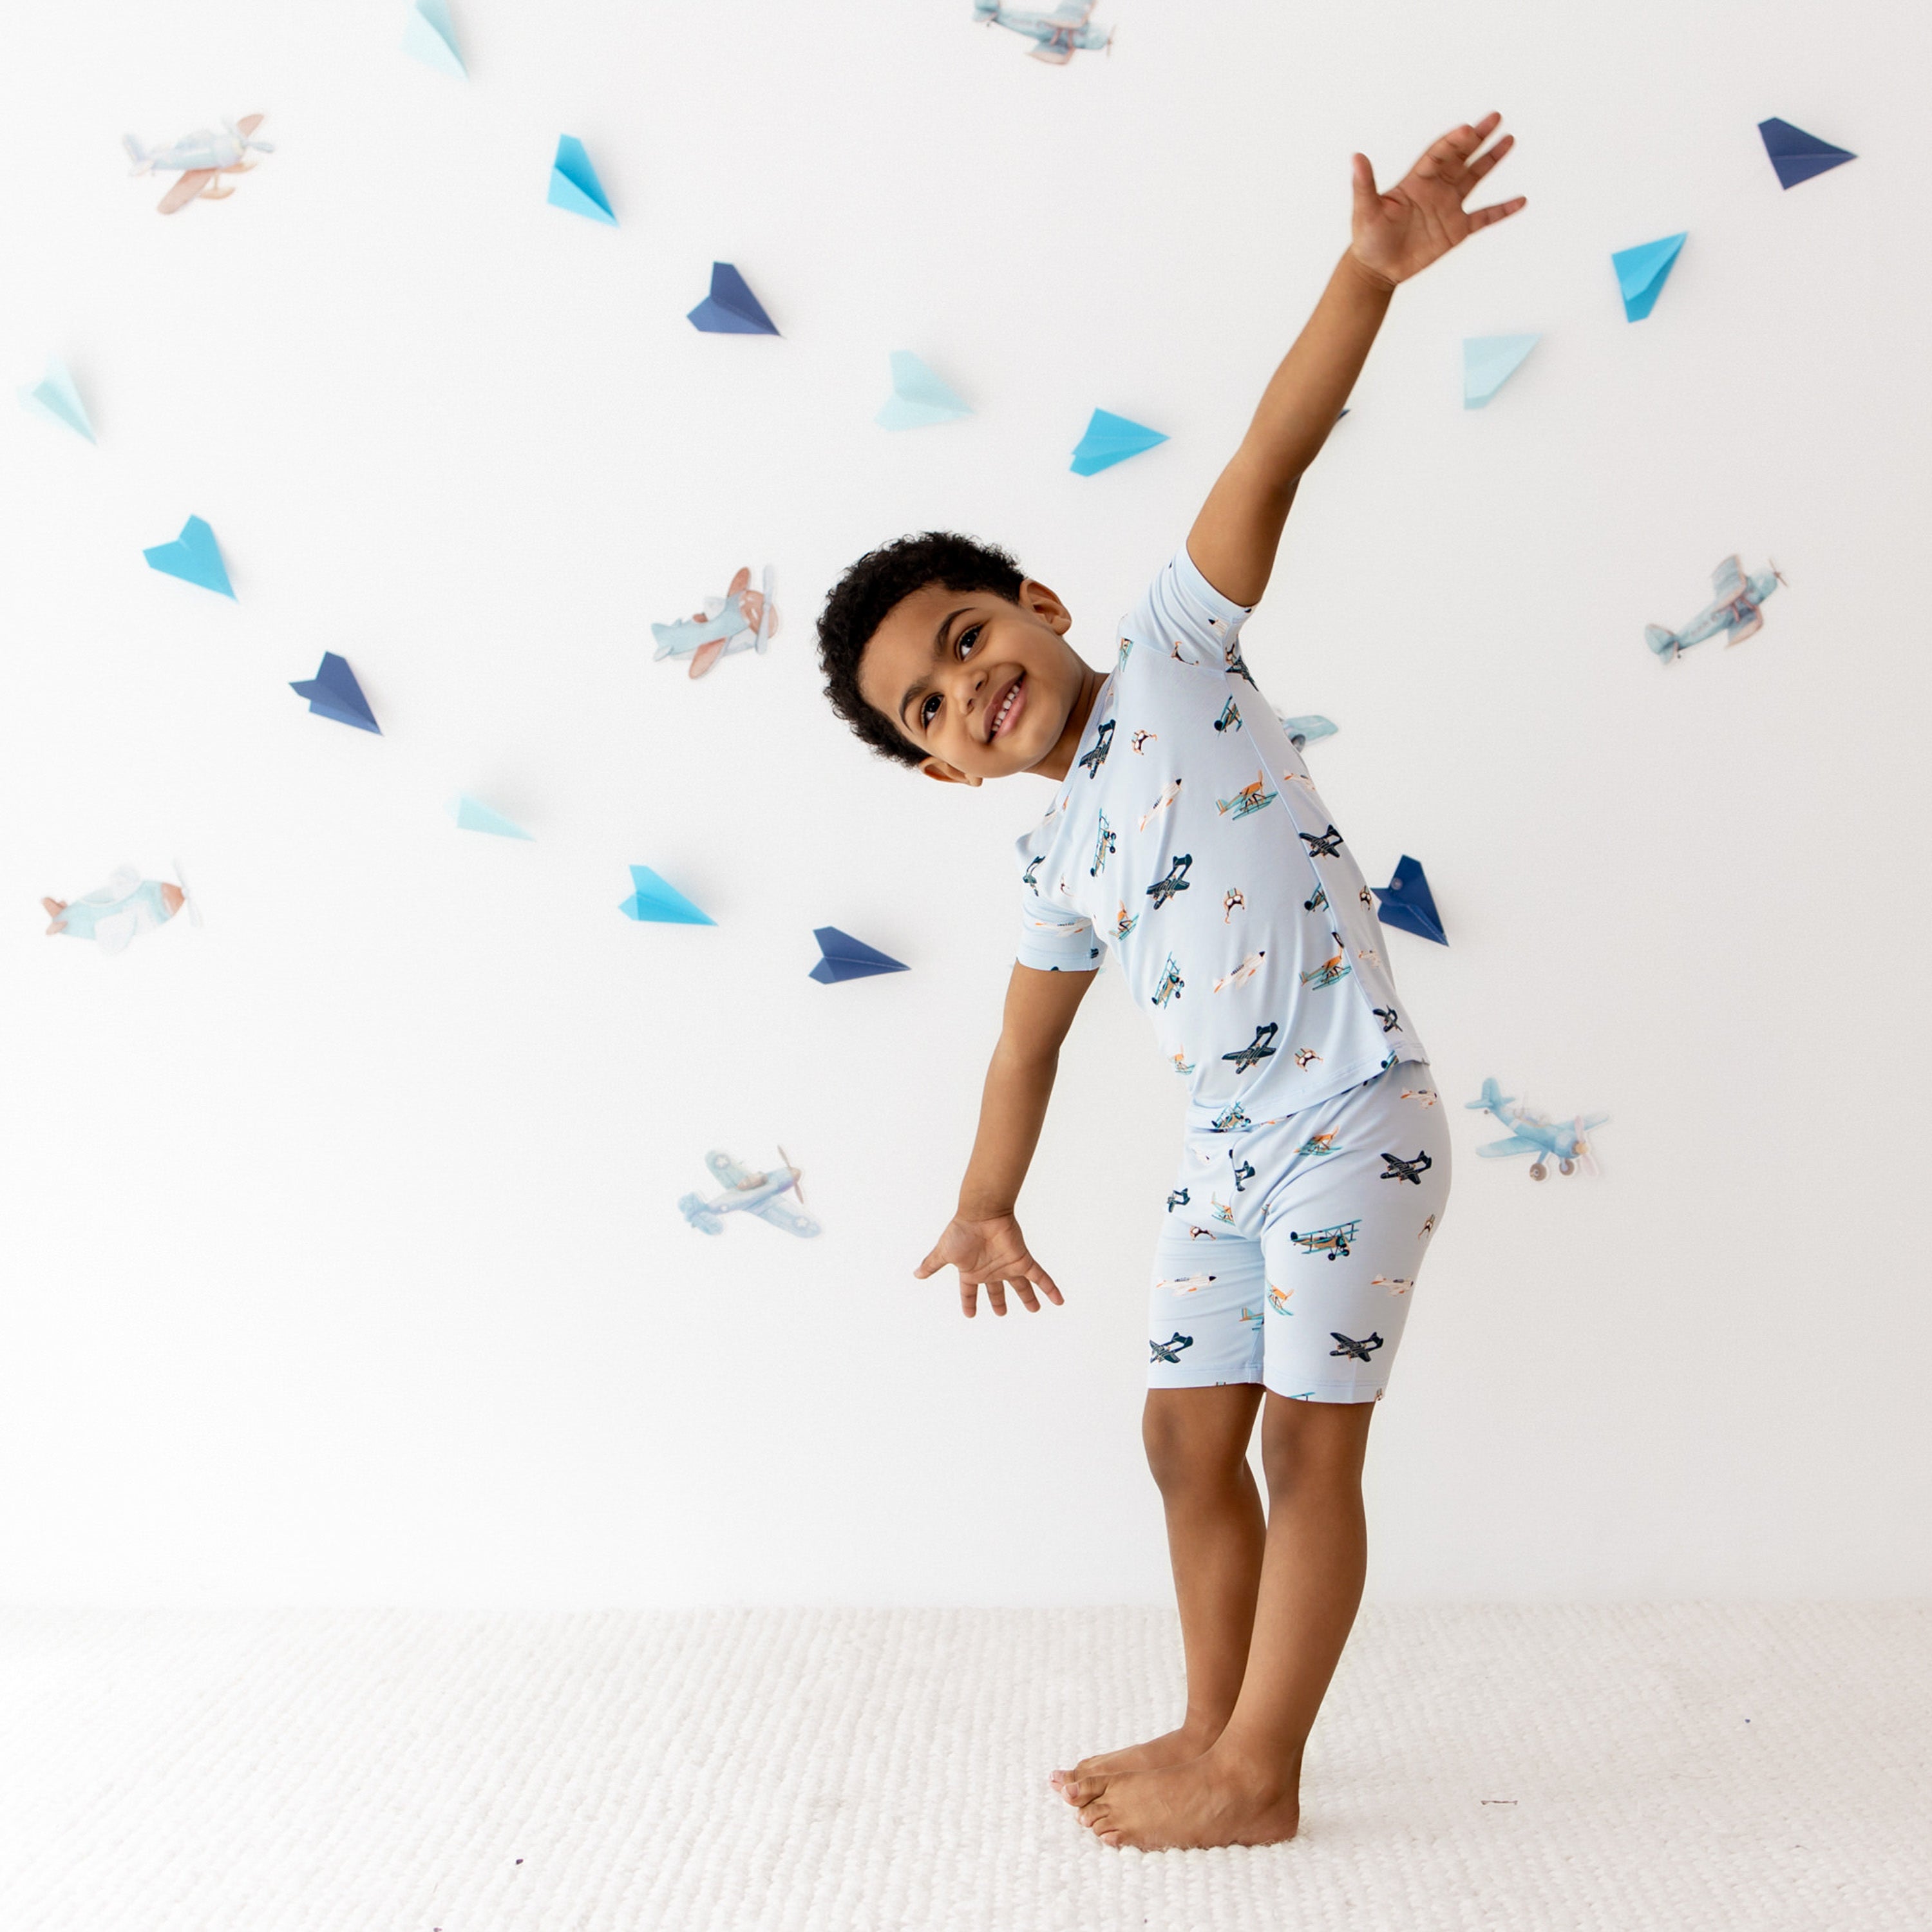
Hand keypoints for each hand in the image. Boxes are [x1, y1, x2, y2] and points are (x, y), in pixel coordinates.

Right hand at [914, 1212, 1064, 1318]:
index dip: (969, 1302)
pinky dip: (1050, 1288)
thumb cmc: (961, 1231)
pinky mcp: (1022, 1260)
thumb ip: (932, 1264)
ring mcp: (1008, 1266)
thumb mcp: (944, 1253)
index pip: (969, 1292)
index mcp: (972, 1271)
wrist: (980, 1213)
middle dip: (1000, 1301)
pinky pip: (1040, 1277)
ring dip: (1029, 1298)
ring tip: (1035, 1309)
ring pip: (1021, 1286)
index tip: (970, 1314)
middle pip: (997, 1290)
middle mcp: (991, 1270)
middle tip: (1002, 1312)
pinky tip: (1059, 1301)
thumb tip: (916, 1274)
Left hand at [1349, 112, 1524, 288]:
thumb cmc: (1367, 237)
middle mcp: (1436, 188)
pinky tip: (1520, 201)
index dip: (1453, 142)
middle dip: (1477, 138)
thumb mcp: (1364, 210)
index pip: (1439, 154)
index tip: (1467, 129)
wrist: (1376, 268)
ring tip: (1509, 141)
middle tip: (1496, 118)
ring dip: (1491, 160)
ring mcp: (1448, 207)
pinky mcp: (1456, 230)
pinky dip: (1502, 210)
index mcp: (1416, 181)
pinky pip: (1484, 217)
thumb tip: (1355, 157)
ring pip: (1474, 178)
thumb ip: (1364, 184)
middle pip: (1461, 157)